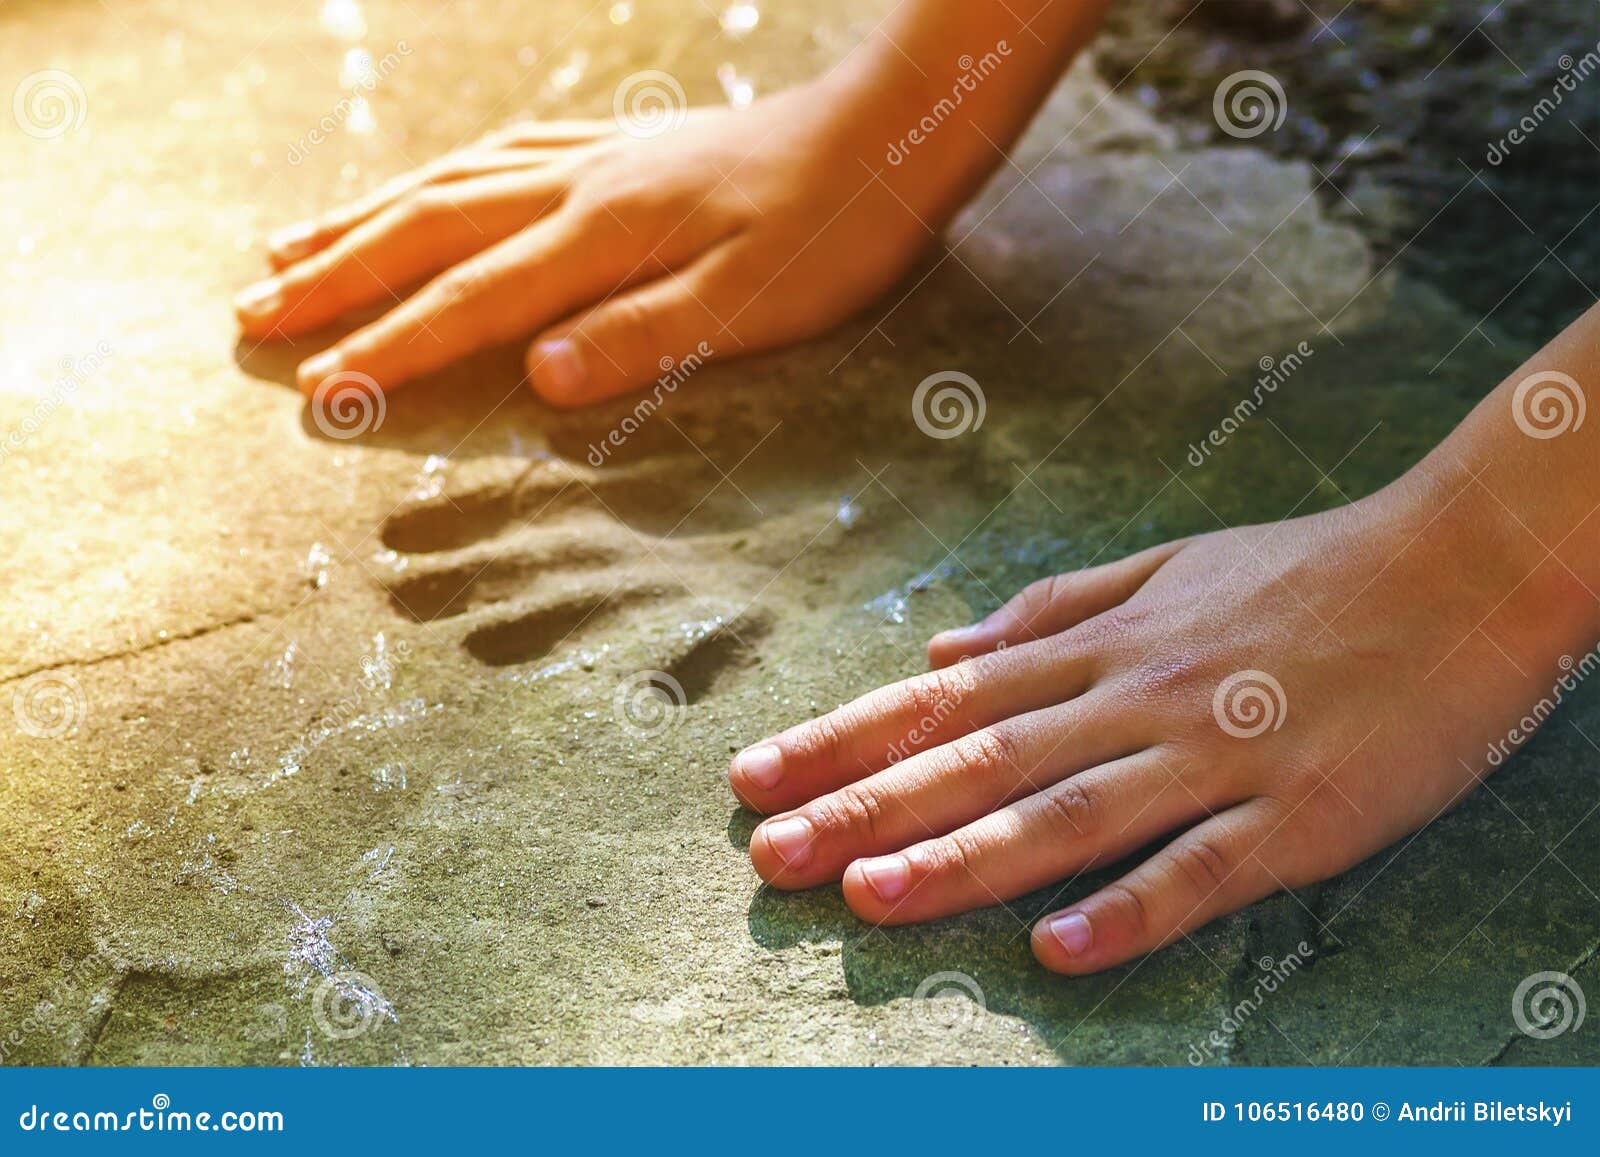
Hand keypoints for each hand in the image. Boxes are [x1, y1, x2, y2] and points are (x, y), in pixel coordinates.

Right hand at [236, 72, 967, 407]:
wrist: (885, 133)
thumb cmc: (835, 233)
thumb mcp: (757, 305)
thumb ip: (646, 337)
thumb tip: (538, 376)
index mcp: (608, 235)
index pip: (475, 300)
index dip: (391, 346)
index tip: (316, 390)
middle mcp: (581, 184)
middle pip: (429, 228)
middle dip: (336, 276)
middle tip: (249, 314)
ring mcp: (595, 154)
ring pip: (448, 180)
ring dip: (360, 218)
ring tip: (285, 246)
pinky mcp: (619, 144)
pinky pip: (496, 152)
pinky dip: (433, 175)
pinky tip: (414, 188)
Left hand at [729, 477, 1585, 974]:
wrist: (1460, 565)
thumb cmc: (1304, 572)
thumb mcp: (1166, 566)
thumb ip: (1052, 610)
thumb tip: (946, 651)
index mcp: (1101, 647)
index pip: (943, 700)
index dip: (844, 739)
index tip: (755, 777)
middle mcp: (1135, 698)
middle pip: (980, 761)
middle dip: (866, 807)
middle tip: (769, 855)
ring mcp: (1213, 757)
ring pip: (1066, 814)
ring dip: (964, 859)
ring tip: (870, 897)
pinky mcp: (1294, 814)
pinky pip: (1202, 870)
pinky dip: (1131, 908)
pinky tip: (1058, 952)